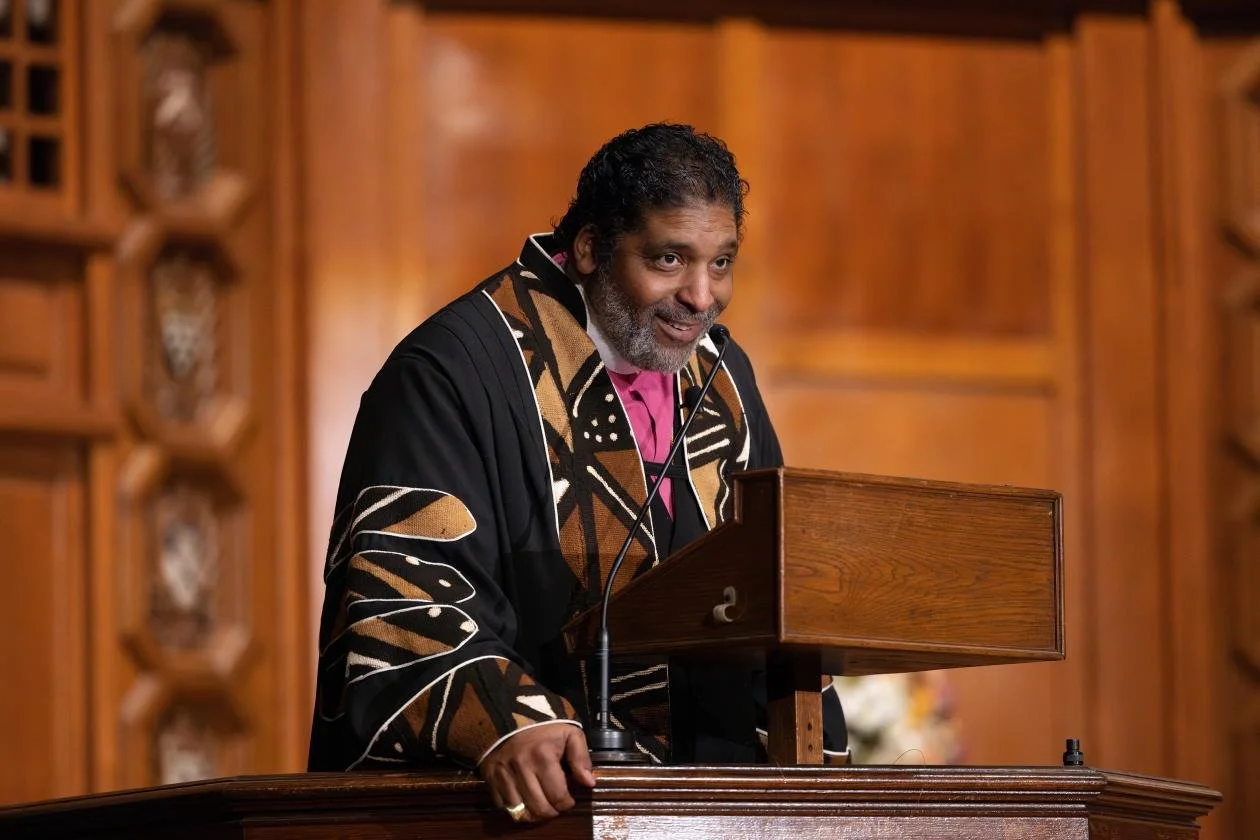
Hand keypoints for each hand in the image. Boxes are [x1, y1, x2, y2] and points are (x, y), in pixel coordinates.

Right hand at [480, 723, 595, 822]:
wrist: (508, 715)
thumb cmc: (543, 727)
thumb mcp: (569, 733)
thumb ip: (581, 757)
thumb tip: (589, 783)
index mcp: (543, 756)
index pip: (558, 796)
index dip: (566, 804)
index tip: (568, 799)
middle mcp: (521, 768)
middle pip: (539, 809)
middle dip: (552, 812)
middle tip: (556, 805)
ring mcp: (503, 774)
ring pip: (521, 812)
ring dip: (534, 815)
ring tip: (541, 806)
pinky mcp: (490, 778)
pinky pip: (503, 807)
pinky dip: (516, 810)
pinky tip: (525, 802)